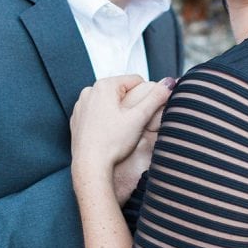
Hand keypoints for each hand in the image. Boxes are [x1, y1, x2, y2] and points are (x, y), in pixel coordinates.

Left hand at [71, 75, 171, 193]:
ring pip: (109, 103)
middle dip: (131, 104)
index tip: (144, 113)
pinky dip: (105, 120)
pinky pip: (96, 113)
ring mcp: (81, 105)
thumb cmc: (112, 143)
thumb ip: (156, 97)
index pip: (136, 81)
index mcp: (104, 86)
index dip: (145, 96)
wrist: (90, 165)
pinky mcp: (77, 119)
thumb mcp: (139, 118)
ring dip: (118, 112)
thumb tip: (169, 82)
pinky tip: (109, 134)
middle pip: (121, 91)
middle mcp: (89, 91)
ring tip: (121, 131)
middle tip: (133, 124)